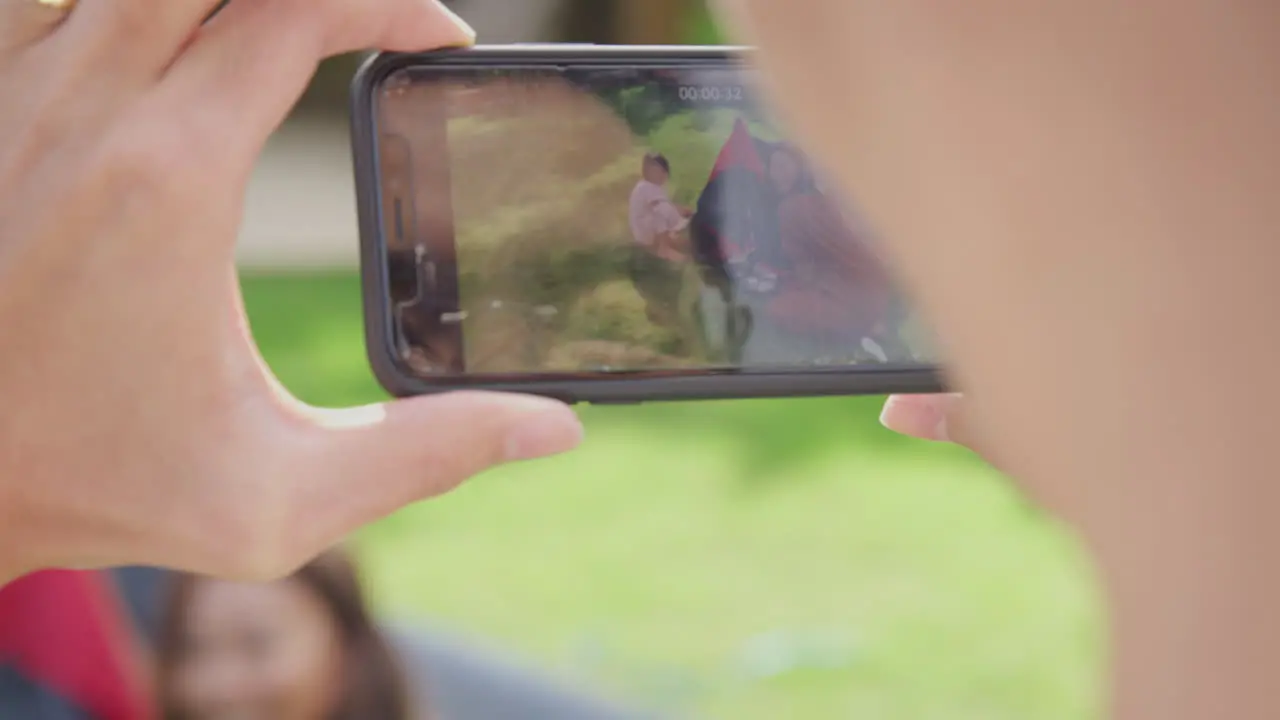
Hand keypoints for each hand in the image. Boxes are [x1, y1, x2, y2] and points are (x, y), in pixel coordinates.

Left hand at [0, 0, 581, 582]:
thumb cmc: (102, 487)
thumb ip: (428, 455)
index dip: (389, 5)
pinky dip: (128, 5)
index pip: (294, 12)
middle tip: (366, 17)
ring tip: (284, 25)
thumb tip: (556, 428)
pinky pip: (53, 1)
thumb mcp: (283, 500)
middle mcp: (83, 110)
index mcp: (169, 179)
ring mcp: (14, 97)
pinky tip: (174, 42)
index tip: (441, 44)